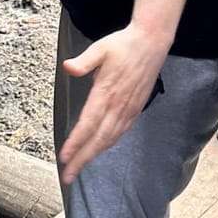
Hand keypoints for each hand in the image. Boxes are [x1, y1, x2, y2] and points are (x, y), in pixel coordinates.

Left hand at [57, 22, 170, 183]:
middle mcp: (118, 105)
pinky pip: (120, 132)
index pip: (88, 124)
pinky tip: (100, 149)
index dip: (76, 143)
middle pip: (98, 139)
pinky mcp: (135, 109)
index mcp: (106, 92)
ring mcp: (128, 109)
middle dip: (82, 159)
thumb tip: (68, 67)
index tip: (64, 157)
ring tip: (79, 168)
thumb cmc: (124, 45)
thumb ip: (84, 61)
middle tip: (68, 175)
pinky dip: (108, 145)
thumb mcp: (101, 48)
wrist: (152, 43)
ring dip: (94, 155)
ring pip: (109, 139)